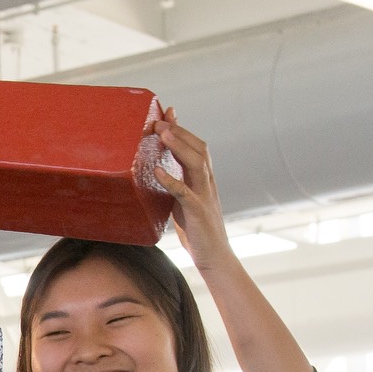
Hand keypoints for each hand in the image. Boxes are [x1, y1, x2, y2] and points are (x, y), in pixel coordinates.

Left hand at [151, 108, 231, 271]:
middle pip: (198, 148)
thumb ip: (176, 189)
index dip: (182, 130)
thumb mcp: (184, 205)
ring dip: (178, 146)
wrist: (215, 257)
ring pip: (196, 163)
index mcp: (203, 180)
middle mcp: (207, 183)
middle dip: (179, 132)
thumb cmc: (198, 233)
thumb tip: (158, 177)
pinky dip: (171, 181)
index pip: (196, 147)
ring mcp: (204, 196)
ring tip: (161, 134)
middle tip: (158, 120)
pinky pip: (184, 193)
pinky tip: (157, 172)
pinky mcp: (198, 212)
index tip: (167, 113)